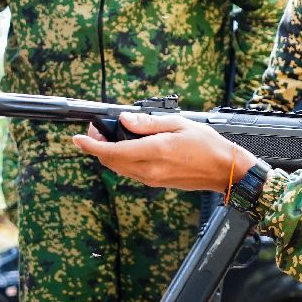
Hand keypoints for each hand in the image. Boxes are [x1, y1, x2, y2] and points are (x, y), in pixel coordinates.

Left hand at [73, 110, 257, 192]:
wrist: (224, 170)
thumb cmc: (208, 145)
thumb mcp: (179, 124)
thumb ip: (148, 123)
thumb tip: (125, 118)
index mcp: (154, 152)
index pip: (112, 151)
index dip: (90, 145)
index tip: (77, 138)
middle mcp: (149, 169)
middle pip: (111, 161)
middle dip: (98, 147)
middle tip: (96, 131)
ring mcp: (152, 179)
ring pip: (119, 168)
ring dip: (109, 154)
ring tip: (110, 136)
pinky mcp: (156, 183)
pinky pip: (131, 172)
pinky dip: (122, 160)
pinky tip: (127, 147)